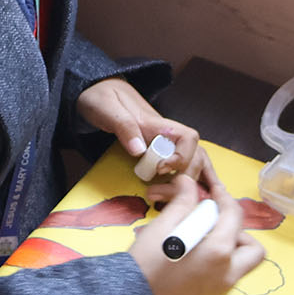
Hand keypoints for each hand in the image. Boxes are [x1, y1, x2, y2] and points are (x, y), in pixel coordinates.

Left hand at [75, 78, 209, 201]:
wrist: (97, 93)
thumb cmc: (103, 98)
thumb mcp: (108, 109)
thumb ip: (124, 127)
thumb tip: (139, 150)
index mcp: (160, 124)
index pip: (189, 139)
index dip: (181, 157)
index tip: (160, 169)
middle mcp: (169, 136)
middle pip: (196, 158)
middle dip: (184, 180)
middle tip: (158, 194)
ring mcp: (168, 145)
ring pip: (195, 165)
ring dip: (192, 184)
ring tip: (173, 201)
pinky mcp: (161, 154)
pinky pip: (184, 169)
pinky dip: (191, 183)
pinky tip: (188, 197)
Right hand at [126, 173, 265, 294]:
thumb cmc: (143, 265)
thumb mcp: (161, 228)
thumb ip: (182, 203)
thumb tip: (188, 182)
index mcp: (219, 251)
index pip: (235, 216)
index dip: (225, 199)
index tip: (215, 193)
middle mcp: (227, 276)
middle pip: (253, 251)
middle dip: (239, 237)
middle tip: (215, 232)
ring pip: (234, 272)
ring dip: (222, 258)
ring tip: (193, 253)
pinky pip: (215, 293)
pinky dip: (205, 281)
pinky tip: (181, 279)